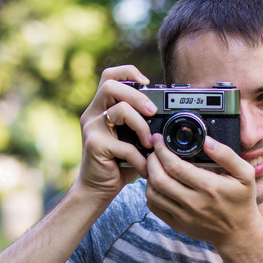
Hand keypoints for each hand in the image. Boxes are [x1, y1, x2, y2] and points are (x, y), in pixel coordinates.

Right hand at [76, 66, 158, 199]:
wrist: (97, 189)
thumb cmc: (117, 163)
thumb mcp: (131, 139)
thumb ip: (142, 124)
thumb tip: (170, 116)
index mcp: (101, 108)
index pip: (109, 76)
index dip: (128, 72)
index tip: (147, 83)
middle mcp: (93, 114)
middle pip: (111, 86)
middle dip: (137, 96)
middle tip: (152, 112)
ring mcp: (92, 129)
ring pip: (119, 110)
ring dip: (141, 125)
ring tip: (150, 143)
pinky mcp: (95, 146)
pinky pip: (124, 146)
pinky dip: (139, 158)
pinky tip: (145, 168)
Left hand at [145, 134, 262, 248]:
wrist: (239, 233)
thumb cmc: (241, 200)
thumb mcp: (245, 174)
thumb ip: (226, 155)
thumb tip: (206, 141)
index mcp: (209, 186)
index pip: (174, 166)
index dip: (162, 150)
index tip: (159, 140)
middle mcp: (194, 202)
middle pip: (159, 179)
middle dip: (152, 161)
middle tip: (154, 151)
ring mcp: (183, 215)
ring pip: (153, 193)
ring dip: (149, 176)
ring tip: (154, 166)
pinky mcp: (177, 224)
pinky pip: (155, 207)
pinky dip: (151, 193)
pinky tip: (157, 184)